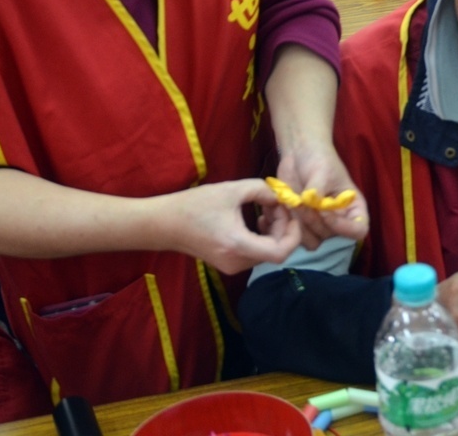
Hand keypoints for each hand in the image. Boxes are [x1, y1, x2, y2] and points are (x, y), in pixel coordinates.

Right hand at [164, 178, 301, 274]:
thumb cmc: (195, 205)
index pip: (280, 252)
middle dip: (283, 227)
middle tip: (277, 205)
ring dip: (274, 232)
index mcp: (238, 245)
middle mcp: (237, 261)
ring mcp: (232, 266)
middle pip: (276, 251)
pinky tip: (258, 220)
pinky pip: (256, 253)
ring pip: (267, 253)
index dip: (293, 234)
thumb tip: (280, 196)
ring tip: (267, 209)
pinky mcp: (229, 264)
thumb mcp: (231, 190)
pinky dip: (263, 237)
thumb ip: (261, 190)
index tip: (291, 213)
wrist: (164, 224)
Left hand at [276, 141, 368, 248]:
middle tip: (302, 200)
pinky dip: (287, 226)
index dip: (343, 227)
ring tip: (292, 203)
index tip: (325, 212)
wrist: (298, 155)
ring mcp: (319, 225)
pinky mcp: (302, 225)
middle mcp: (339, 221)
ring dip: (300, 225)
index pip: (358, 230)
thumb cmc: (319, 159)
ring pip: (312, 241)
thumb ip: (318, 191)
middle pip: (331, 237)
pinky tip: (282, 209)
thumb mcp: (322, 171)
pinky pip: (296, 238)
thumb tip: (310, 204)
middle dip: (314, 221)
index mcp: (353, 208)